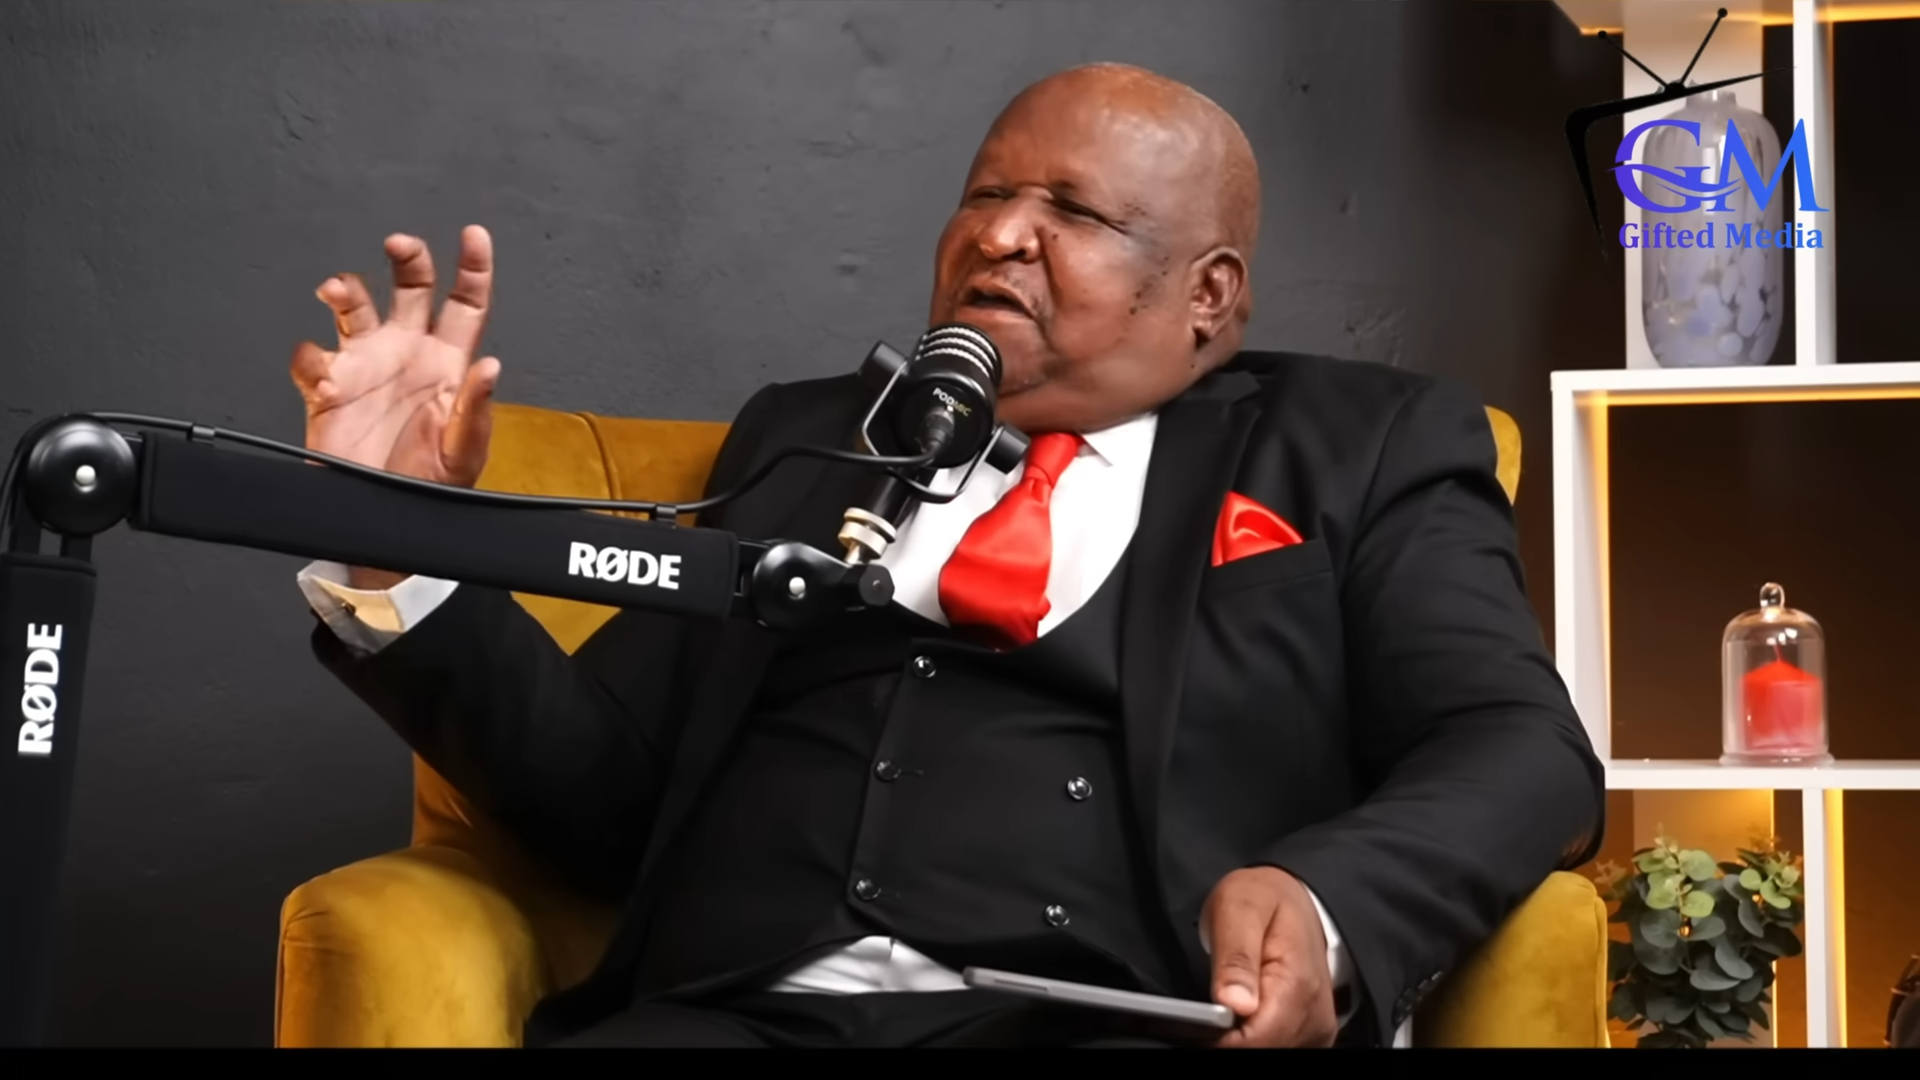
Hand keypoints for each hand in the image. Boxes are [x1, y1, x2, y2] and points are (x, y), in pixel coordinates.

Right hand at [290, 225, 500, 588]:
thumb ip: (476, 411)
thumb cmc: (429, 492)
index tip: (473, 236)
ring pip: (354, 308)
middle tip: (399, 246)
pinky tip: (320, 370)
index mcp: (447, 365)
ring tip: (337, 292)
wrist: (383, 524)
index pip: (465, 304)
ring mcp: (367, 368)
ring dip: (344, 291)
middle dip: (407, 259)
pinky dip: (309, 357)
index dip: (471, 268)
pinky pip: (311, 358)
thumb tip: (490, 369)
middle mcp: (407, 356)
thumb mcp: (463, 456)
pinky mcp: (329, 389)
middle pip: (410, 288)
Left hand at [1200, 866, 1338, 1047]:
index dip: (1219, 1036)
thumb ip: (1236, 957)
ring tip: (1228, 1004)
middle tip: (1212, 1003)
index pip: (1255, 1042)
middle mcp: (1314, 1016)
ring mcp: (1315, 1029)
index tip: (1201, 1016)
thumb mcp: (1239, 909)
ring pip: (1269, 1051)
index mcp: (1298, 987)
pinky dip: (1254, 1038)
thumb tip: (1233, 1003)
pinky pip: (1277, 1046)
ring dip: (1241, 1037)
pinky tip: (1241, 1018)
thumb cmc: (1265, 899)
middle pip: (1262, 1050)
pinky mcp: (1311, 1034)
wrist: (1293, 896)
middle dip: (1228, 1036)